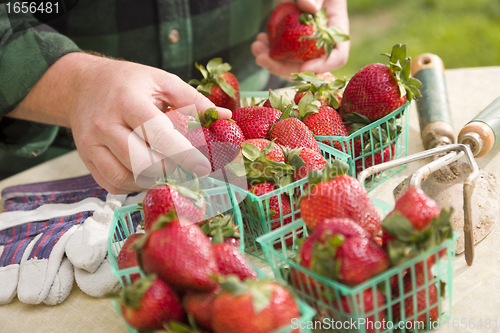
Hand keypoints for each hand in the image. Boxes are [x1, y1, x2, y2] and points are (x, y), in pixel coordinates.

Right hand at [8, 52, 230, 193]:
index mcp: (128, 102)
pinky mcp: (87, 160)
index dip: (184, 155)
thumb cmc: (128, 83)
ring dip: (153, 180)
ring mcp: (91, 145)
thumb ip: (194, 100)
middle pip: (142, 162)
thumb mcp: (161, 81)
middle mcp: (105, 125)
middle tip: (186, 168)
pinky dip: (134, 186)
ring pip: (126, 178)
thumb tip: (225, 117)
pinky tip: (146, 174)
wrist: (82, 85)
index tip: (204, 168)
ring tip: (167, 169)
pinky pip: (113, 185)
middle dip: (170, 170)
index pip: (159, 135)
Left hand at [251, 0, 349, 78]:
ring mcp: (303, 43)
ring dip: (271, 62)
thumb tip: (309, 8)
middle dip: (283, 68)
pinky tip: (259, 40)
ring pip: (290, 64)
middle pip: (307, 68)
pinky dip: (267, 51)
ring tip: (256, 47)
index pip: (337, 56)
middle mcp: (320, 41)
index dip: (323, 66)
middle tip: (263, 59)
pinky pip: (280, 54)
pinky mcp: (289, 39)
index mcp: (335, 29)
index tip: (302, 67)